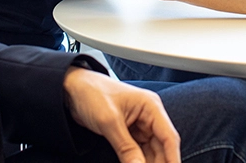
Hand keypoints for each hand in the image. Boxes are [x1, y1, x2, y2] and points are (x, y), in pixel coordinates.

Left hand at [63, 67, 180, 162]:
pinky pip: (138, 153)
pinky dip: (137, 162)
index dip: (173, 159)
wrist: (71, 89)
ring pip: (151, 153)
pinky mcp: (129, 133)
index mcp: (150, 106)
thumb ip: (126, 148)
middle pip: (162, 148)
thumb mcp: (109, 122)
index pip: (169, 137)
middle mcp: (149, 116)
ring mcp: (139, 126)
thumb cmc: (91, 93)